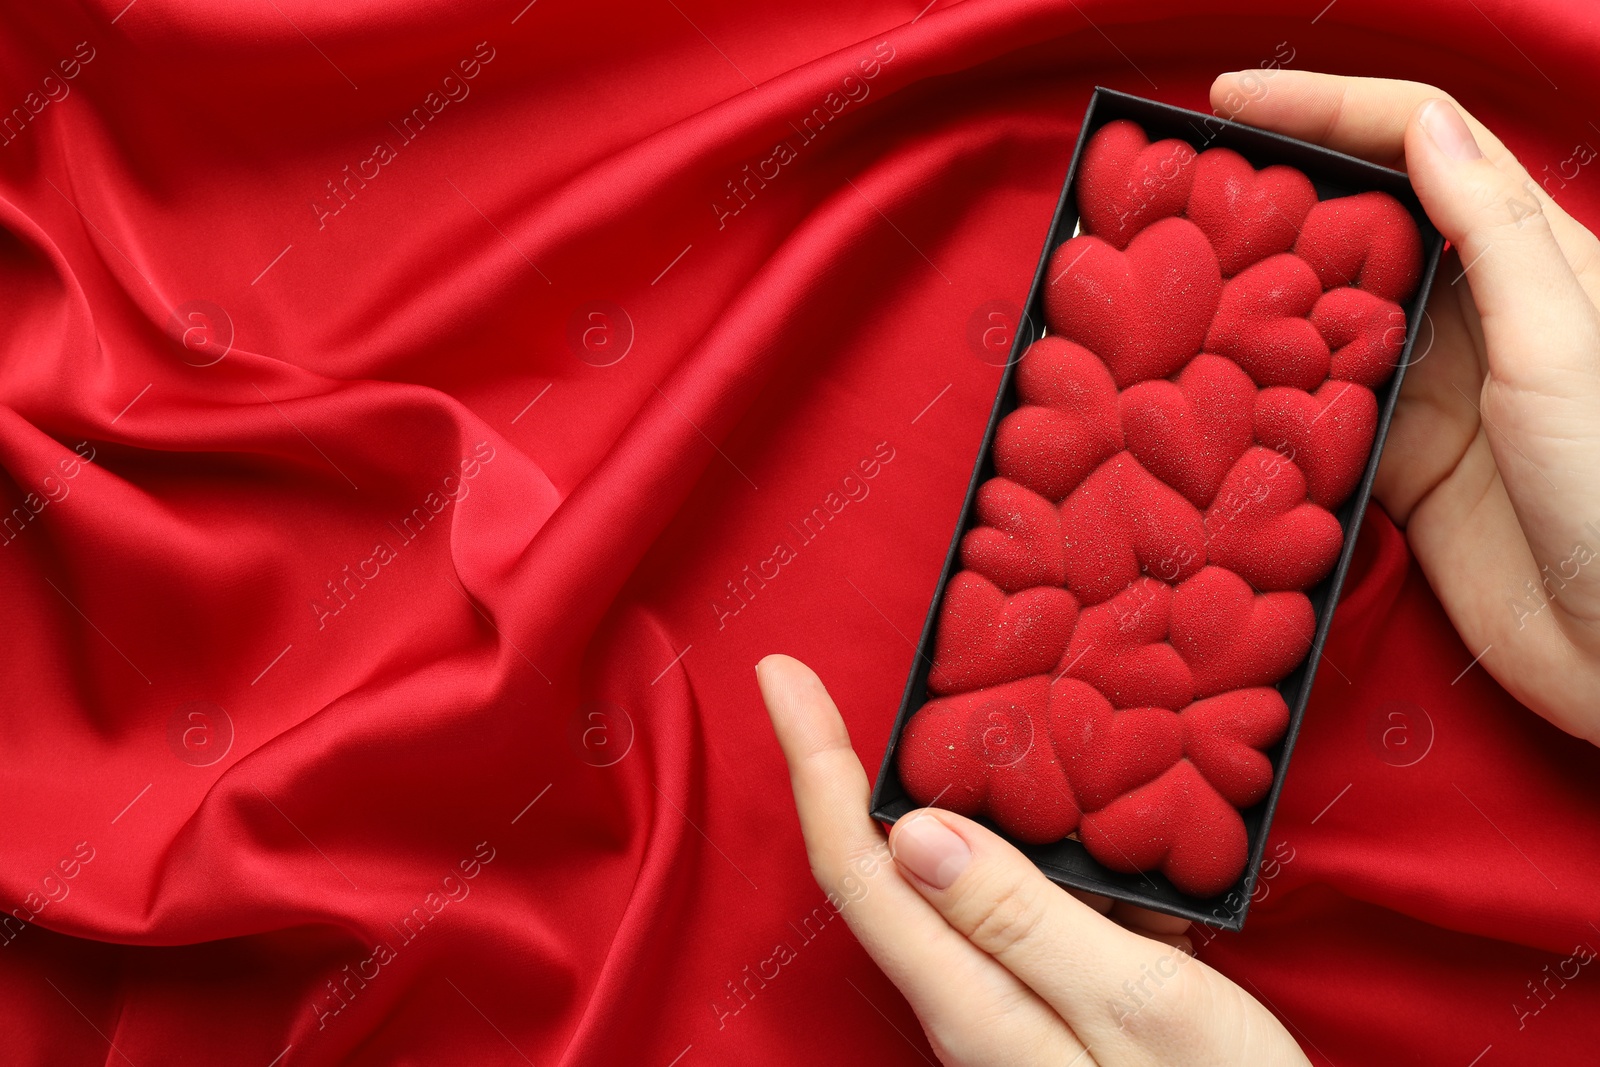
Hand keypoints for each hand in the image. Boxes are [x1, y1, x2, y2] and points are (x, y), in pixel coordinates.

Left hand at [755, 654, 1307, 1065]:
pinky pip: (1034, 912)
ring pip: (971, 879)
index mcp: (971, 1002)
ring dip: (990, 806)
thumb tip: (916, 832)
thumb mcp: (1146, 1006)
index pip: (856, 866)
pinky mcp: (1056, 1009)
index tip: (780, 674)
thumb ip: (1027, 922)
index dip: (811, 762)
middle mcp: (970, 1005)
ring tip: (1025, 733)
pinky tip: (1114, 836)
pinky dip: (1062, 860)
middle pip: (895, 864)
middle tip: (895, 678)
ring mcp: (1010, 1009)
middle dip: (876, 765)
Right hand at [1212, 70, 1599, 741]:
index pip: (1417, 145)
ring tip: (1169, 287)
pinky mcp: (1394, 467)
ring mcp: (1427, 392)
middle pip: (1355, 227)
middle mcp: (1471, 313)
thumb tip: (1422, 123)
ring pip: (1319, 321)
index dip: (1324, 111)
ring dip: (1253, 300)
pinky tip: (1208, 388)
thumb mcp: (1562, 344)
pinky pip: (1312, 413)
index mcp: (1527, 255)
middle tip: (1175, 200)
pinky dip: (1261, 396)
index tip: (1229, 105)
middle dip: (1271, 202)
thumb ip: (1492, 236)